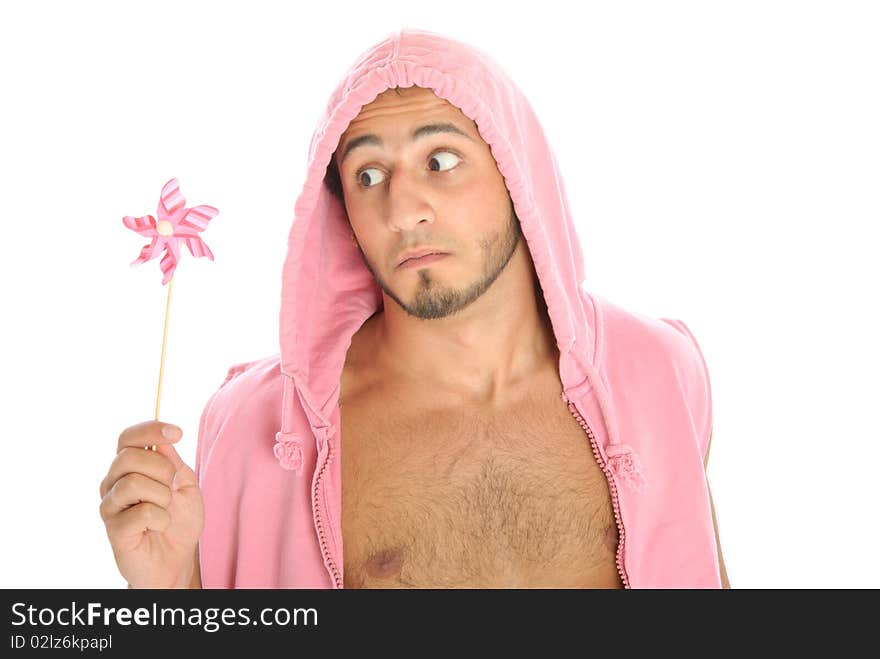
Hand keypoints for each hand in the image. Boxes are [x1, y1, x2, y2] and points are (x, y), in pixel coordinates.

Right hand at [99, 420, 203, 587]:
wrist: (177, 559)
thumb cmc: (179, 520)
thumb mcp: (185, 484)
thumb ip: (172, 461)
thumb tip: (162, 439)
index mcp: (129, 467)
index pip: (127, 438)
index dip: (150, 430)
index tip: (178, 433)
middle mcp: (113, 483)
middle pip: (129, 456)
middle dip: (162, 469)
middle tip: (172, 488)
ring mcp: (110, 506)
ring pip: (133, 483)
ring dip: (163, 496)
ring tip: (165, 510)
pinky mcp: (113, 529)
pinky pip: (142, 512)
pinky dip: (161, 519)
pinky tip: (158, 527)